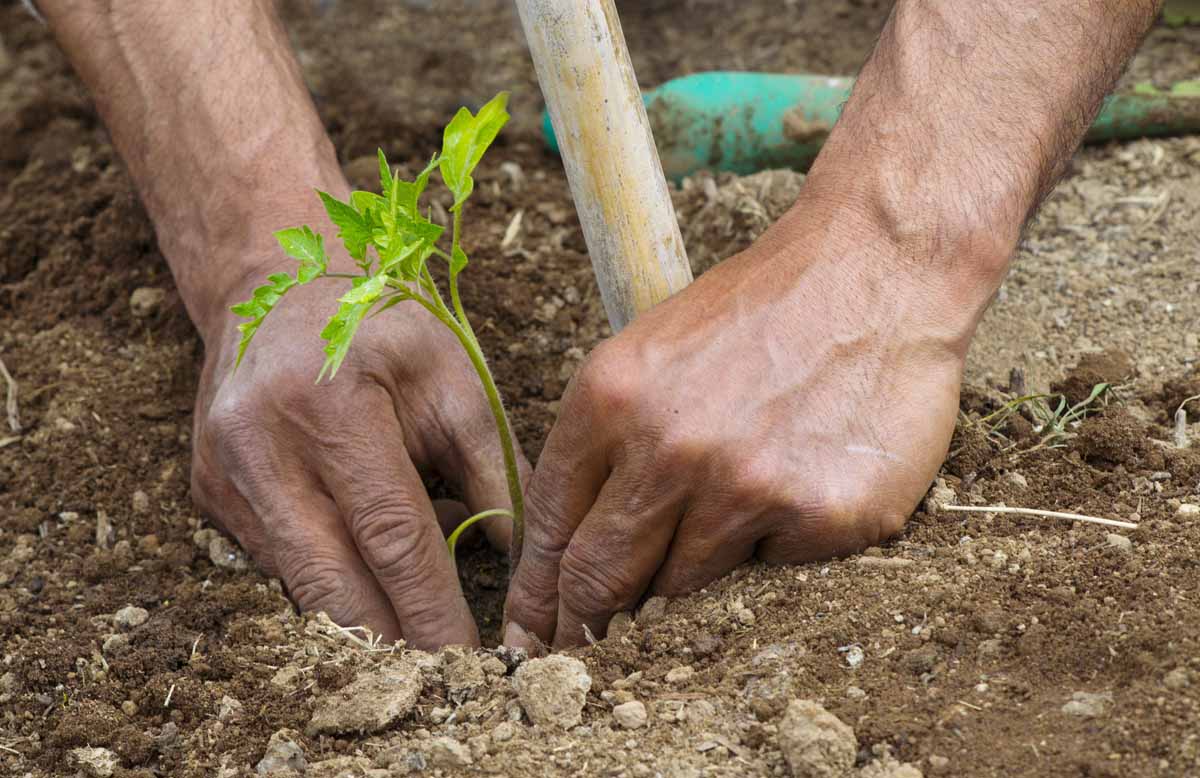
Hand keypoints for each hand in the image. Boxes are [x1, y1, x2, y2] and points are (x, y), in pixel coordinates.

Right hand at [190, 204, 528, 648]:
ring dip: (360, 626)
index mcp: (331, 403)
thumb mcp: (453, 377)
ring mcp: (223, 473)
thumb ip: (492, 470)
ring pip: (300, 585)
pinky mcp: (208, 493)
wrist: (277, 284)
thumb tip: (524, 561)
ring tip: (418, 645)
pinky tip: (370, 589)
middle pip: (332, 580)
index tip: (475, 660)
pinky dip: (329, 587)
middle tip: (448, 680)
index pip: (392, 535)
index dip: (433, 609)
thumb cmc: (383, 325)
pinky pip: (277, 564)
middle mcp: (260, 443)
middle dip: (395, 642)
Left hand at [503, 194, 997, 648]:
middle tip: (582, 655)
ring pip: (683, 588)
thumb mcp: (650, 354)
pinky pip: (772, 569)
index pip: (549, 528)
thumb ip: (606, 448)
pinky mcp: (819, 516)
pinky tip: (797, 480)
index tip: (529, 638)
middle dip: (583, 625)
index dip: (535, 595)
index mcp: (610, 400)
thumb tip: (572, 556)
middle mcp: (669, 448)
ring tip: (727, 508)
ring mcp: (746, 487)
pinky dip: (775, 543)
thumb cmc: (757, 313)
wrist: (872, 270)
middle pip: (599, 579)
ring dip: (691, 572)